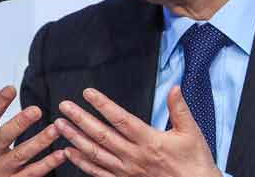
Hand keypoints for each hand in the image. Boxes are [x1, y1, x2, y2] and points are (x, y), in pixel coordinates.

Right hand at [0, 77, 66, 176]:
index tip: (11, 88)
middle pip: (3, 138)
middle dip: (20, 124)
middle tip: (37, 110)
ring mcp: (1, 170)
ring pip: (21, 156)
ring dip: (39, 143)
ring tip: (55, 129)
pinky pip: (31, 174)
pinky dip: (47, 165)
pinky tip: (60, 154)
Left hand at [54, 86, 220, 176]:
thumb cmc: (194, 162)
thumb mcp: (191, 132)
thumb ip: (179, 108)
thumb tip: (174, 87)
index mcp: (149, 140)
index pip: (120, 119)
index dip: (102, 105)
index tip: (88, 93)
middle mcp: (134, 156)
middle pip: (101, 135)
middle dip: (80, 119)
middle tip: (64, 106)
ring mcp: (127, 172)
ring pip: (96, 154)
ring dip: (75, 139)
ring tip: (60, 126)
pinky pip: (99, 174)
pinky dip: (82, 163)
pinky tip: (70, 153)